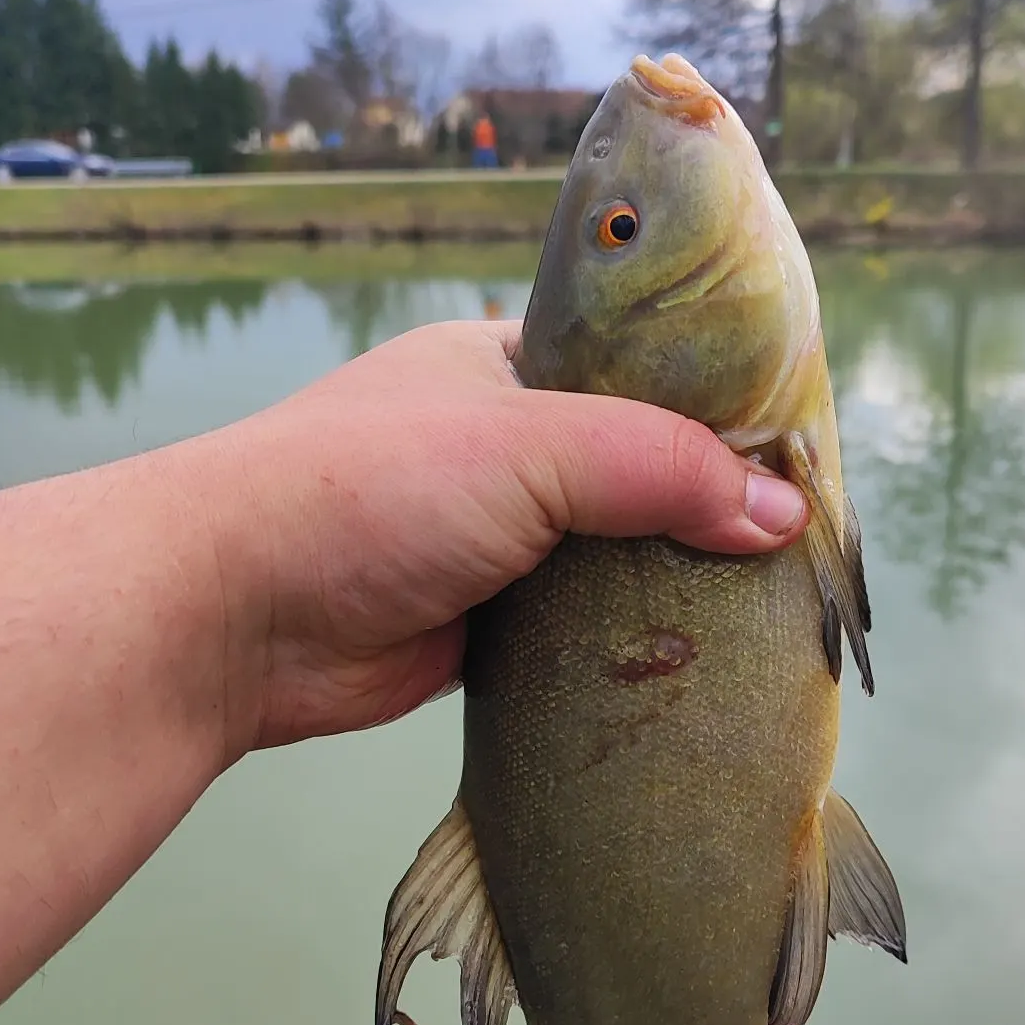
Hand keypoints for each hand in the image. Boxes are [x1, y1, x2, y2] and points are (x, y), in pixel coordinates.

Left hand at [196, 319, 809, 756]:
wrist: (226, 616)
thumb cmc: (371, 486)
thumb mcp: (531, 446)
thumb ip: (661, 467)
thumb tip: (784, 516)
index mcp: (509, 365)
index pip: (642, 373)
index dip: (719, 407)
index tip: (796, 453)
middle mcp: (507, 445)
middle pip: (637, 469)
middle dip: (705, 505)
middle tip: (797, 545)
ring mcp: (496, 537)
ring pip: (614, 553)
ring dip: (672, 581)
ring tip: (771, 607)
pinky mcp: (486, 622)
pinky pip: (582, 624)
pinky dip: (630, 640)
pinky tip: (699, 658)